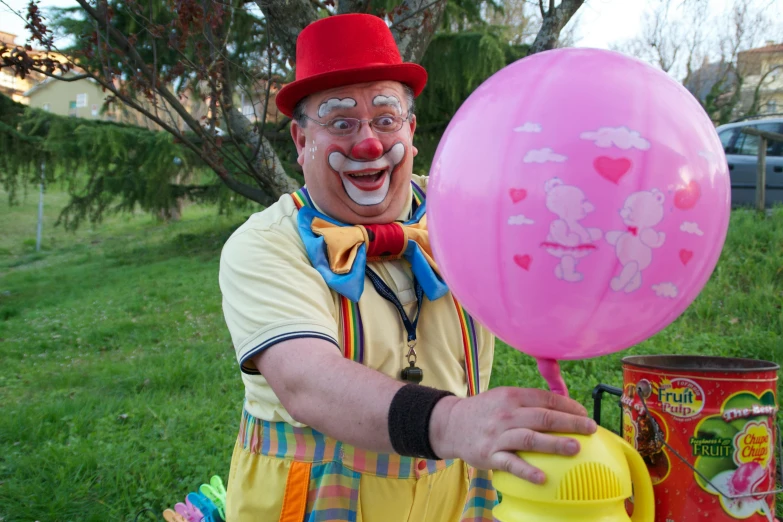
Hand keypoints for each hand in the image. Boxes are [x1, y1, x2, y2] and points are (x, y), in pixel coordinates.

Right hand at [429, 387, 596, 483]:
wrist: (450, 424)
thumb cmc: (485, 412)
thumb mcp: (503, 397)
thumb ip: (529, 400)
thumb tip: (564, 404)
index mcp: (512, 396)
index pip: (545, 398)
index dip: (568, 405)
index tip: (584, 414)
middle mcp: (506, 413)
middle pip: (542, 417)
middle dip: (570, 422)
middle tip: (591, 429)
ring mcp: (498, 435)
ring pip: (529, 438)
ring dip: (554, 443)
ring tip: (575, 448)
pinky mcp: (489, 455)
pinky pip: (510, 463)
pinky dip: (526, 470)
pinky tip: (542, 478)